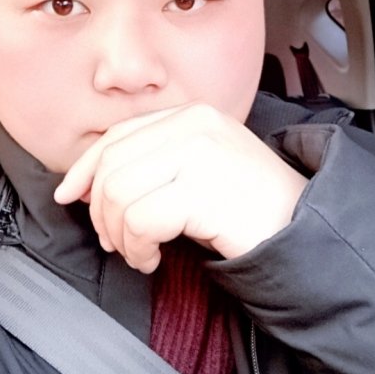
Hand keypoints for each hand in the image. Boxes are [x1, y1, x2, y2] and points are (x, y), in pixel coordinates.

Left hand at [54, 103, 307, 272]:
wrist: (304, 228)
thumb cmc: (248, 205)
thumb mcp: (198, 168)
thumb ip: (152, 163)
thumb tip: (86, 184)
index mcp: (192, 114)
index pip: (119, 134)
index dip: (86, 167)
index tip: (70, 195)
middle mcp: (194, 125)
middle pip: (113, 164)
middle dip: (100, 210)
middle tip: (114, 242)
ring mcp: (200, 153)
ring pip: (119, 192)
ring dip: (118, 234)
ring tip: (139, 252)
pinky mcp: (202, 188)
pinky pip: (139, 220)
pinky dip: (136, 247)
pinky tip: (153, 259)